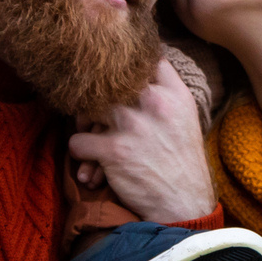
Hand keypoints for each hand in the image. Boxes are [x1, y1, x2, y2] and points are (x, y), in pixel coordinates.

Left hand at [65, 59, 214, 223]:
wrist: (185, 203)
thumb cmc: (182, 160)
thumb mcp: (184, 116)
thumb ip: (165, 89)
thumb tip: (141, 63)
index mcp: (173, 92)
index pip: (142, 57)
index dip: (122, 65)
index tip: (114, 79)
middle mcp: (153, 101)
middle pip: (106, 81)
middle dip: (96, 97)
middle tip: (97, 117)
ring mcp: (132, 124)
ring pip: (86, 108)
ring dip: (83, 126)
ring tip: (93, 141)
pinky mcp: (114, 150)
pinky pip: (77, 141)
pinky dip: (80, 154)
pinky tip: (92, 166)